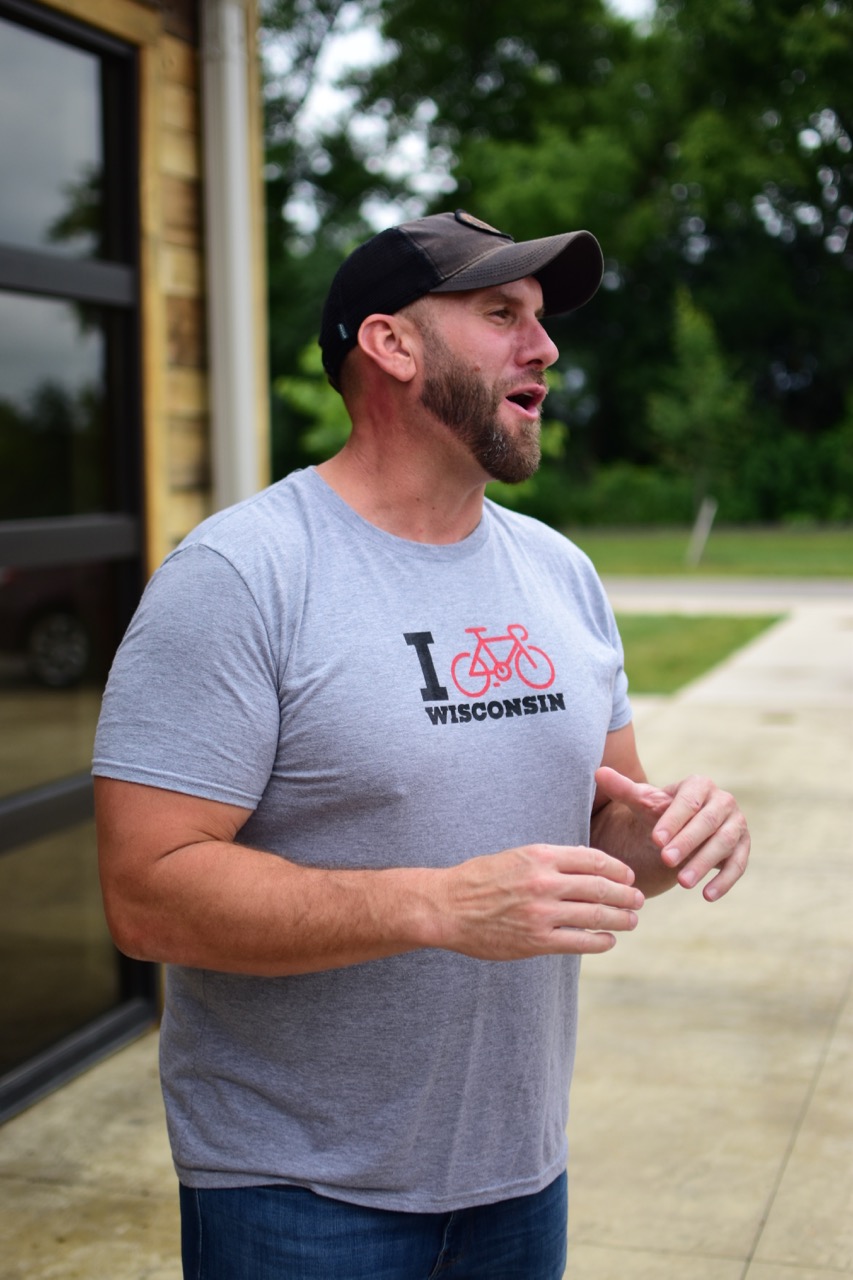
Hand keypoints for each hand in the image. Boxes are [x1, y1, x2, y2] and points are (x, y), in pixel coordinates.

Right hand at [434, 843, 643, 959]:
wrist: (447, 906)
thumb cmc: (481, 878)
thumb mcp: (516, 856)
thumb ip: (550, 859)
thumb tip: (586, 859)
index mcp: (540, 856)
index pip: (593, 859)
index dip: (617, 869)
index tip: (628, 875)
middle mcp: (544, 882)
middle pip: (600, 887)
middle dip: (626, 894)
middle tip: (639, 899)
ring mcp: (541, 913)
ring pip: (596, 915)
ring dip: (620, 918)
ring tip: (632, 920)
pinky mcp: (536, 940)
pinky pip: (579, 941)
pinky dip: (600, 940)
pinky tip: (608, 939)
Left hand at [594, 767, 749, 900]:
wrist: (680, 830)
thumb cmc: (660, 813)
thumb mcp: (642, 802)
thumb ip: (623, 789)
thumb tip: (598, 772)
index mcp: (699, 785)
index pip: (689, 801)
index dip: (673, 820)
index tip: (655, 839)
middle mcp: (723, 801)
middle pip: (709, 821)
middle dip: (688, 841)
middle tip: (665, 860)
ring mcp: (736, 824)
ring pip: (725, 843)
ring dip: (705, 862)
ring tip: (682, 882)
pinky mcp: (743, 848)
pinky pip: (739, 864)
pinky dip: (725, 881)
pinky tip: (707, 896)